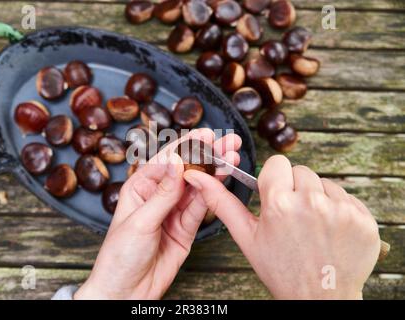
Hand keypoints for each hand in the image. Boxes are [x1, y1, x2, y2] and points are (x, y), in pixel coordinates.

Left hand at [75, 128, 241, 299]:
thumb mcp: (140, 221)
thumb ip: (163, 193)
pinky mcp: (185, 228)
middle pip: (186, 171)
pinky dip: (213, 195)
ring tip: (232, 158)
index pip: (166, 161)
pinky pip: (201, 208)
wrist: (125, 291)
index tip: (205, 135)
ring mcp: (173, 212)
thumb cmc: (119, 256)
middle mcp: (157, 196)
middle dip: (207, 155)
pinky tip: (223, 180)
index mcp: (139, 187)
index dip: (187, 146)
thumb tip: (176, 161)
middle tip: (228, 142)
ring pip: (197, 187)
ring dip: (215, 172)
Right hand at [184, 155, 380, 299]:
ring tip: (312, 225)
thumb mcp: (247, 237)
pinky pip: (347, 197)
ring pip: (325, 183)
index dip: (275, 179)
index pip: (277, 164)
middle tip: (294, 215)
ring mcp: (341, 210)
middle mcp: (312, 203)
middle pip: (301, 171)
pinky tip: (331, 230)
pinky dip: (339, 209)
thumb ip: (222, 203)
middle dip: (296, 188)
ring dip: (318, 198)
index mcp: (279, 205)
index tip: (276, 195)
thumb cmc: (281, 269)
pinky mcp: (363, 218)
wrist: (320, 297)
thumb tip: (198, 177)